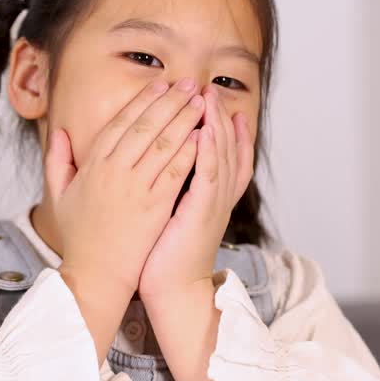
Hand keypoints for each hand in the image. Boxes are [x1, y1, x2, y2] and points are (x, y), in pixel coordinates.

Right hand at [44, 78, 204, 296]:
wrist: (94, 275)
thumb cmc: (79, 239)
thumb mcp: (59, 196)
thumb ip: (57, 161)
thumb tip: (59, 133)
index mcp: (92, 165)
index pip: (121, 122)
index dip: (143, 100)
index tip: (161, 85)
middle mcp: (113, 171)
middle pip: (146, 125)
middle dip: (170, 101)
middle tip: (189, 83)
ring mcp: (135, 187)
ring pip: (164, 143)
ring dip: (185, 118)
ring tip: (202, 101)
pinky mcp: (155, 206)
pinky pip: (176, 170)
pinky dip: (190, 150)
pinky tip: (204, 134)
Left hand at [137, 80, 253, 302]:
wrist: (172, 289)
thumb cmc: (162, 254)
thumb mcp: (168, 214)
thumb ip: (168, 187)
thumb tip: (155, 165)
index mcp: (207, 196)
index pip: (220, 154)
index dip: (220, 128)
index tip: (212, 103)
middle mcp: (216, 197)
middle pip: (224, 148)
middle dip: (217, 117)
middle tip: (210, 91)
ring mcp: (212, 204)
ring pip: (219, 156)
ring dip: (215, 126)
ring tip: (208, 99)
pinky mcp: (202, 214)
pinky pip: (209, 177)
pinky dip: (208, 153)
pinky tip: (203, 132)